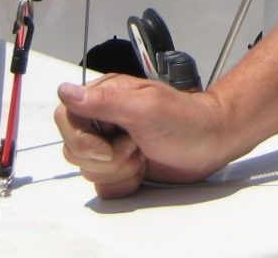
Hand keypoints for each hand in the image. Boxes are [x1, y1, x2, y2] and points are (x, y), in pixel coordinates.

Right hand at [55, 74, 229, 198]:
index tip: (109, 145)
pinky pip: (103, 186)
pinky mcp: (120, 167)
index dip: (82, 138)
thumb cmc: (186, 120)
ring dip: (119, 170)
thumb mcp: (145, 107)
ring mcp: (110, 145)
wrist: (211, 142)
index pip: (66, 117)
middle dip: (107, 158)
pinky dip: (124, 184)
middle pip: (74, 149)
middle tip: (136, 146)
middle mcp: (104, 120)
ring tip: (143, 155)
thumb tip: (65, 91)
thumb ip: (104, 102)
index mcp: (105, 97)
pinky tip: (142, 170)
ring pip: (88, 171)